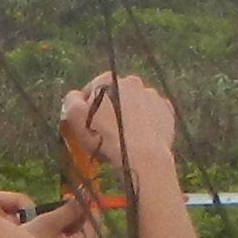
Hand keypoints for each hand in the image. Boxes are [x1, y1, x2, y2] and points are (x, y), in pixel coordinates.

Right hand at [59, 70, 180, 180]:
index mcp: (108, 80)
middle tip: (106, 132)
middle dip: (110, 109)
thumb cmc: (105, 139)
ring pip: (135, 104)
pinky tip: (142, 137)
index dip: (86, 109)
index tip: (87, 126)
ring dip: (129, 115)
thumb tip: (75, 97)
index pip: (91, 90)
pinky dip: (147, 122)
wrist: (143, 157)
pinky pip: (153, 114)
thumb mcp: (75, 120)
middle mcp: (132, 82)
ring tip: (126, 136)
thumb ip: (70, 102)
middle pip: (115, 95)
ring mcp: (152, 95)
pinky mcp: (167, 110)